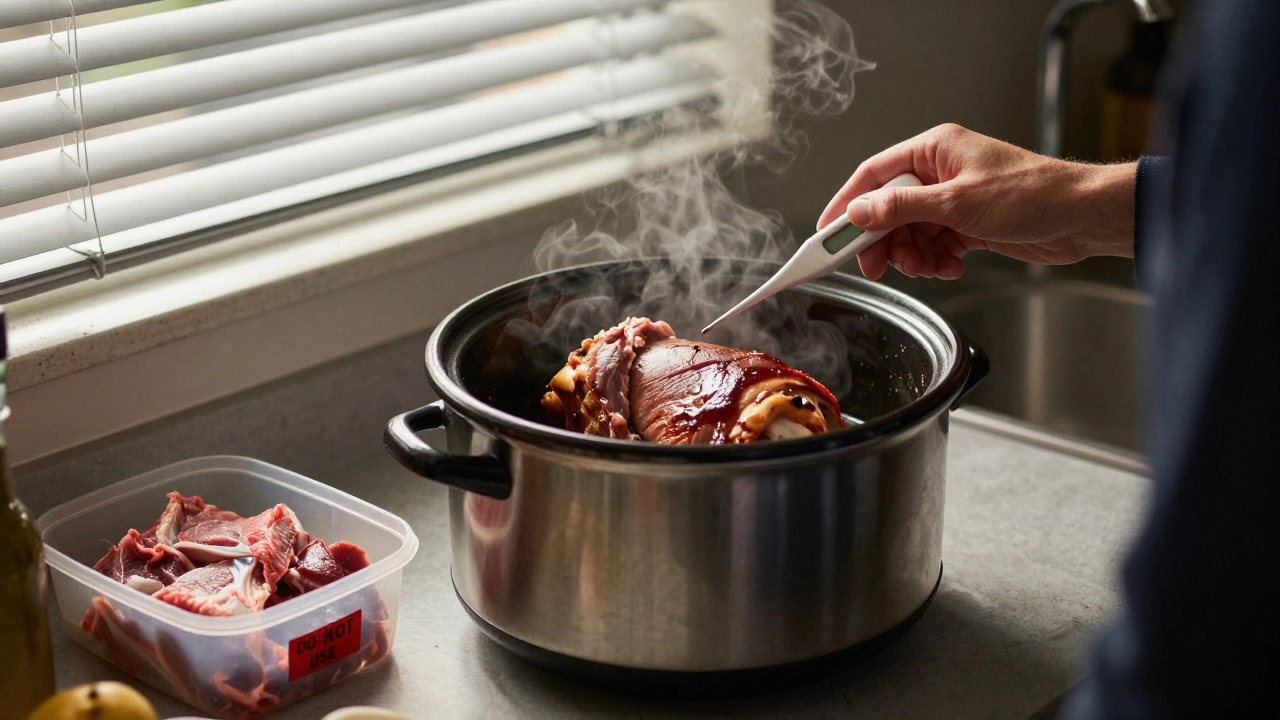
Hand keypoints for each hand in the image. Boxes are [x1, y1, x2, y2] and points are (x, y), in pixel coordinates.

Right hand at [817, 124, 1136, 279]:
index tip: (826, 233)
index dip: (846, 205)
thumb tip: (859, 212)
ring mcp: (952, 198)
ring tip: (930, 266)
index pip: (873, 175)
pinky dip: (935, 260)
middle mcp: (939, 171)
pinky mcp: (967, 224)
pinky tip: (951, 265)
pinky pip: (933, 244)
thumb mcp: (957, 203)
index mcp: (933, 149)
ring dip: (913, 255)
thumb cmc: (1033, 194)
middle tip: (878, 267)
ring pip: (909, 232)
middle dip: (883, 241)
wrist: (1082, 217)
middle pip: (888, 209)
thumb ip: (902, 208)